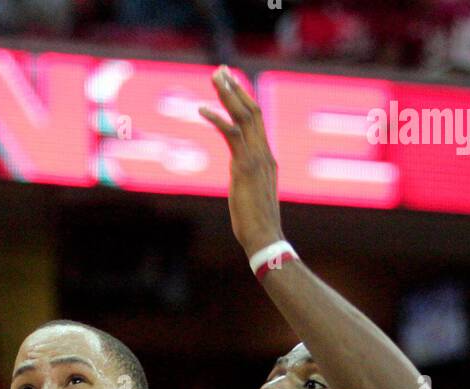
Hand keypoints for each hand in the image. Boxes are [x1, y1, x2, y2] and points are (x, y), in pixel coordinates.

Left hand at [199, 67, 283, 258]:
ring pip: (243, 116)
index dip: (245, 100)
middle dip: (236, 88)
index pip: (258, 121)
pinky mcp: (244, 167)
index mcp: (267, 158)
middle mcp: (264, 153)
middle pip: (252, 110)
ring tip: (215, 77)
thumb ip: (250, 180)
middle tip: (221, 70)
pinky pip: (231, 134)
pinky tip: (202, 110)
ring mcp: (256, 158)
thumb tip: (242, 177)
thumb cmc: (258, 225)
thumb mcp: (254, 196)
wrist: (265, 238)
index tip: (232, 84)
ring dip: (227, 94)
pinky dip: (217, 119)